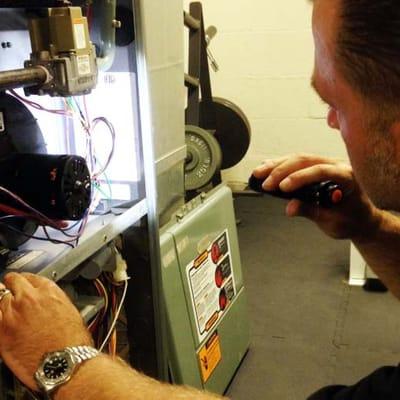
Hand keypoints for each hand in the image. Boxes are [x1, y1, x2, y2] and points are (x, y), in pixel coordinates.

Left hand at [0, 272, 92, 390]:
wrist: (65, 363)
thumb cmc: (72, 342)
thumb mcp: (69, 311)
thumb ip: (53, 301)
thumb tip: (45, 302)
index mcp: (49, 291)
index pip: (30, 277)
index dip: (27, 282)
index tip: (26, 286)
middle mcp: (29, 298)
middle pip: (12, 281)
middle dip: (13, 287)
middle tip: (13, 293)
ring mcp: (12, 314)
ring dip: (5, 304)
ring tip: (11, 313)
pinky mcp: (1, 332)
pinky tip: (4, 321)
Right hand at [253, 153, 380, 239]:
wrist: (361, 219)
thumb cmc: (352, 220)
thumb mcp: (333, 221)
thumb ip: (311, 212)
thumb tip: (290, 208)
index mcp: (347, 177)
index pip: (321, 170)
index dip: (300, 178)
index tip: (284, 187)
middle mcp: (337, 166)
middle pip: (305, 160)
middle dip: (282, 170)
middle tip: (266, 183)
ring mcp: (326, 165)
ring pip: (298, 159)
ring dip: (277, 165)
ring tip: (259, 173)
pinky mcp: (316, 168)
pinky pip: (297, 163)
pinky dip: (280, 165)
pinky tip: (267, 167)